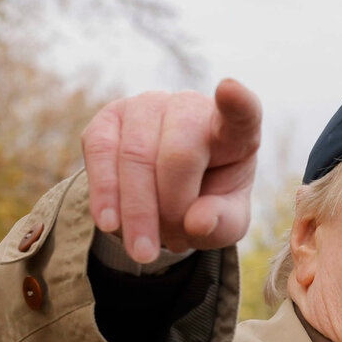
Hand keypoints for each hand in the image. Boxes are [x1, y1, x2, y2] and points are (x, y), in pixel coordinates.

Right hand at [80, 78, 264, 263]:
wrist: (166, 196)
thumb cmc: (207, 203)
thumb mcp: (226, 223)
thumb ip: (222, 223)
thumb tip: (198, 222)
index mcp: (234, 133)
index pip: (241, 114)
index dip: (237, 103)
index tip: (230, 90)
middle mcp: (190, 108)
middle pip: (179, 154)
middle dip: (171, 209)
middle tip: (173, 246)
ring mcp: (148, 106)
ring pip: (136, 156)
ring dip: (137, 211)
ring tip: (144, 251)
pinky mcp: (109, 117)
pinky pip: (100, 150)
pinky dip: (104, 192)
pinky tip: (109, 223)